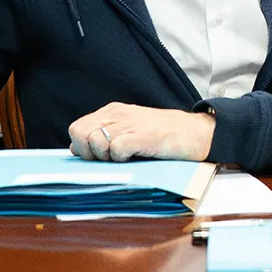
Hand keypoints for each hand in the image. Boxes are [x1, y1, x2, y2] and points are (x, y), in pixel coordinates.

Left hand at [69, 103, 215, 161]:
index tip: (98, 157)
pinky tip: (136, 157)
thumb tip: (77, 149)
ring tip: (125, 157)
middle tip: (110, 159)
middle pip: (80, 134)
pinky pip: (116, 149)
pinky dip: (122, 158)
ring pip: (95, 141)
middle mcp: (117, 114)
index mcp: (112, 112)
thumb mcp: (129, 131)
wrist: (195, 133)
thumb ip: (104, 137)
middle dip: (90, 153)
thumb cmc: (162, 136)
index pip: (77, 128)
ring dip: (106, 156)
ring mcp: (129, 124)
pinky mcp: (141, 135)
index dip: (82, 147)